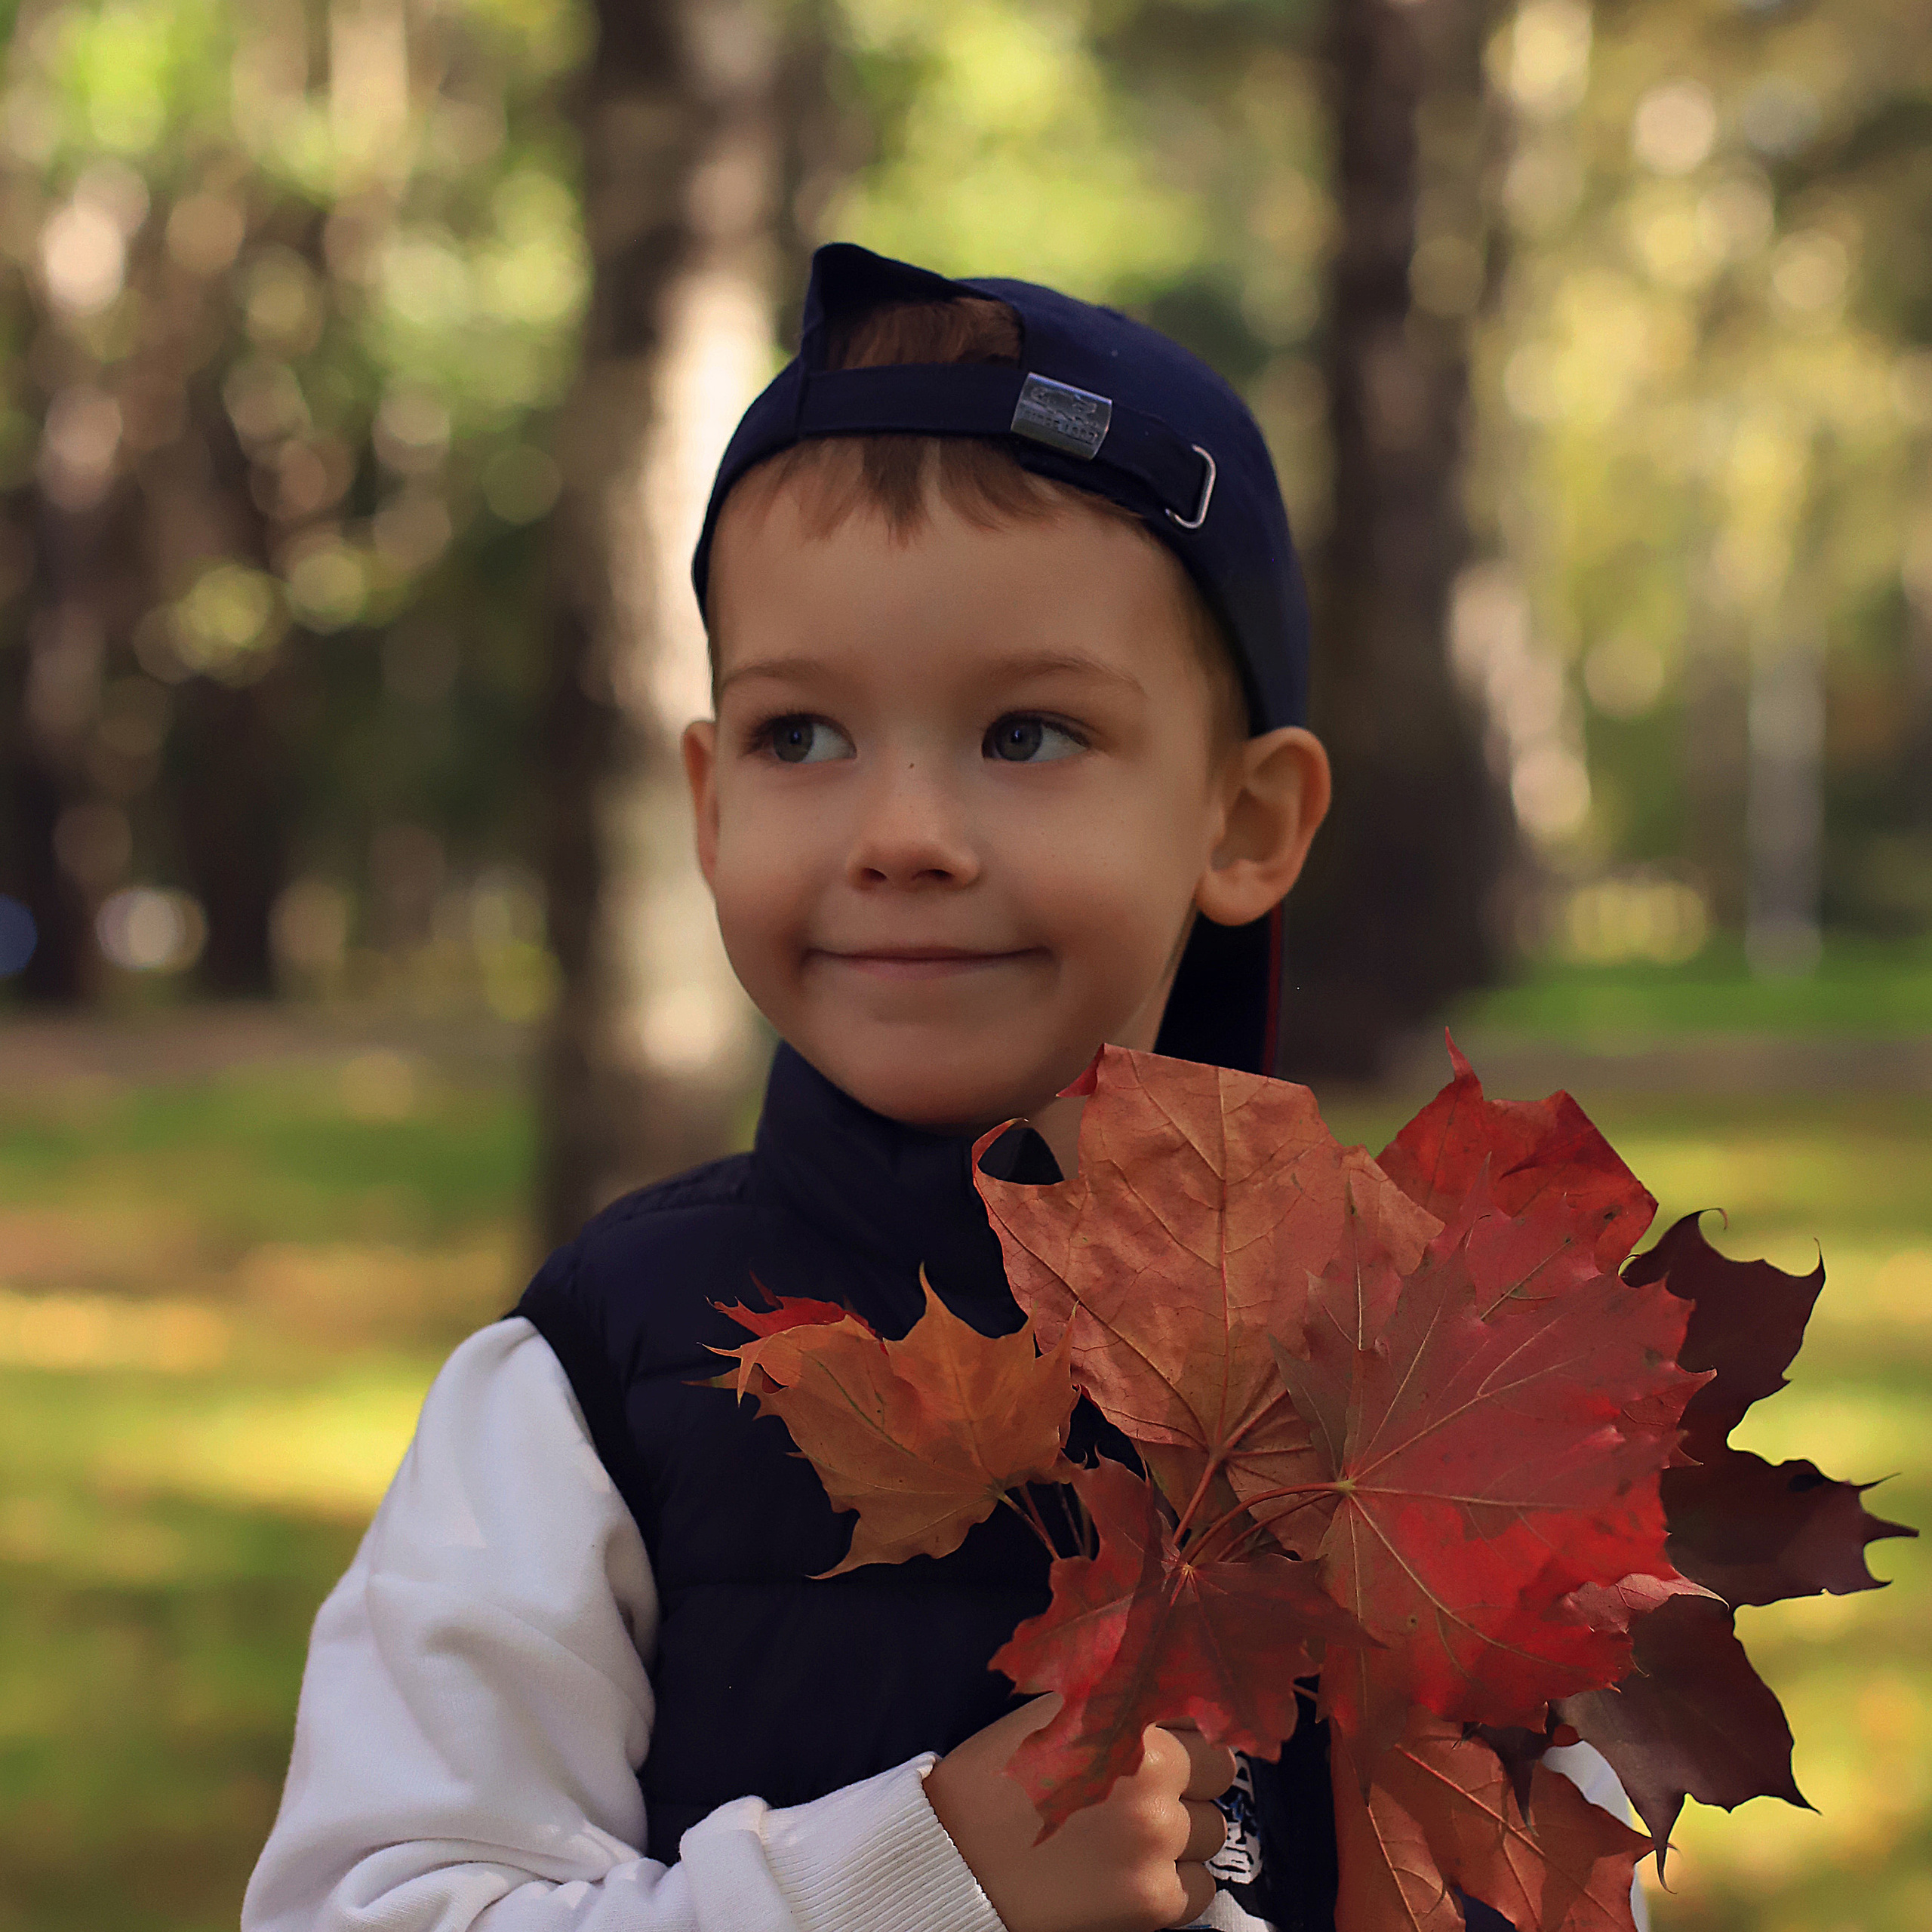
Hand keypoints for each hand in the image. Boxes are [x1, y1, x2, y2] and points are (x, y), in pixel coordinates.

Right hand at [923, 1696, 1235, 1931]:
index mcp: (1131, 1725)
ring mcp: (1158, 1843)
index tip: (1168, 1739)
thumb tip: (1158, 1671)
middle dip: (1191, 1778)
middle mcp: (1155, 1782)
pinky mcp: (1155, 1902)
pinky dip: (1178, 1883)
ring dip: (1185, 1831)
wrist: (954, 1861)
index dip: (1183, 1726)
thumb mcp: (1050, 1711)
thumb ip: (1108, 1690)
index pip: (1202, 1713)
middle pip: (1219, 1772)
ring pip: (1212, 1829)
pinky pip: (1202, 1887)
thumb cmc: (996, 1778)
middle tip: (1146, 1791)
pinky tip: (1134, 1874)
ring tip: (1133, 1835)